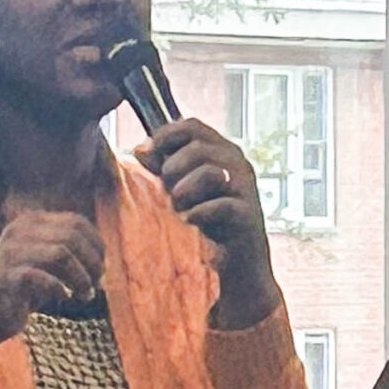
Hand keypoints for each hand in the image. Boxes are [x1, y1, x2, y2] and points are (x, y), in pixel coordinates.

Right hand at [0, 209, 103, 388]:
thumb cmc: (22, 289)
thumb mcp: (46, 263)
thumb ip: (70, 253)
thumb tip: (103, 259)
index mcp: (31, 222)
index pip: (77, 222)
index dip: (96, 245)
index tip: (101, 269)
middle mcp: (20, 231)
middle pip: (72, 236)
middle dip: (92, 262)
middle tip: (96, 285)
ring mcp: (11, 252)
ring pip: (62, 254)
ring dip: (81, 277)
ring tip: (85, 295)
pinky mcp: (7, 276)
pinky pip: (43, 277)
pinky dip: (60, 288)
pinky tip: (65, 297)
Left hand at [140, 120, 276, 328]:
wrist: (238, 262)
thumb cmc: (209, 221)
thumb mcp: (182, 190)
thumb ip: (163, 168)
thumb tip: (140, 149)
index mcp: (221, 151)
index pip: (192, 126)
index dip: (166, 135)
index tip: (146, 152)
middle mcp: (237, 163)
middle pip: (198, 148)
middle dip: (174, 169)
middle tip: (168, 191)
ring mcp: (246, 187)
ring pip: (210, 172)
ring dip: (185, 190)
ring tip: (178, 207)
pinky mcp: (248, 213)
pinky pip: (220, 205)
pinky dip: (200, 213)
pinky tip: (191, 220)